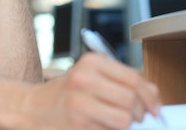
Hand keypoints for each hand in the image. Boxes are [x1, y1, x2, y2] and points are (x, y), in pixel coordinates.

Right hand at [22, 53, 161, 129]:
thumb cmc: (64, 94)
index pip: (134, 78)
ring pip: (124, 120)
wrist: (31, 109)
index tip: (154, 108)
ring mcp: (79, 103)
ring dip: (123, 125)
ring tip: (111, 121)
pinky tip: (97, 126)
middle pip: (131, 99)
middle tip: (131, 117)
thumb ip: (122, 80)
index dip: (150, 96)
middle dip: (137, 113)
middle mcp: (84, 79)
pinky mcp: (77, 125)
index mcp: (91, 63)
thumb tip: (154, 96)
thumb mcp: (90, 76)